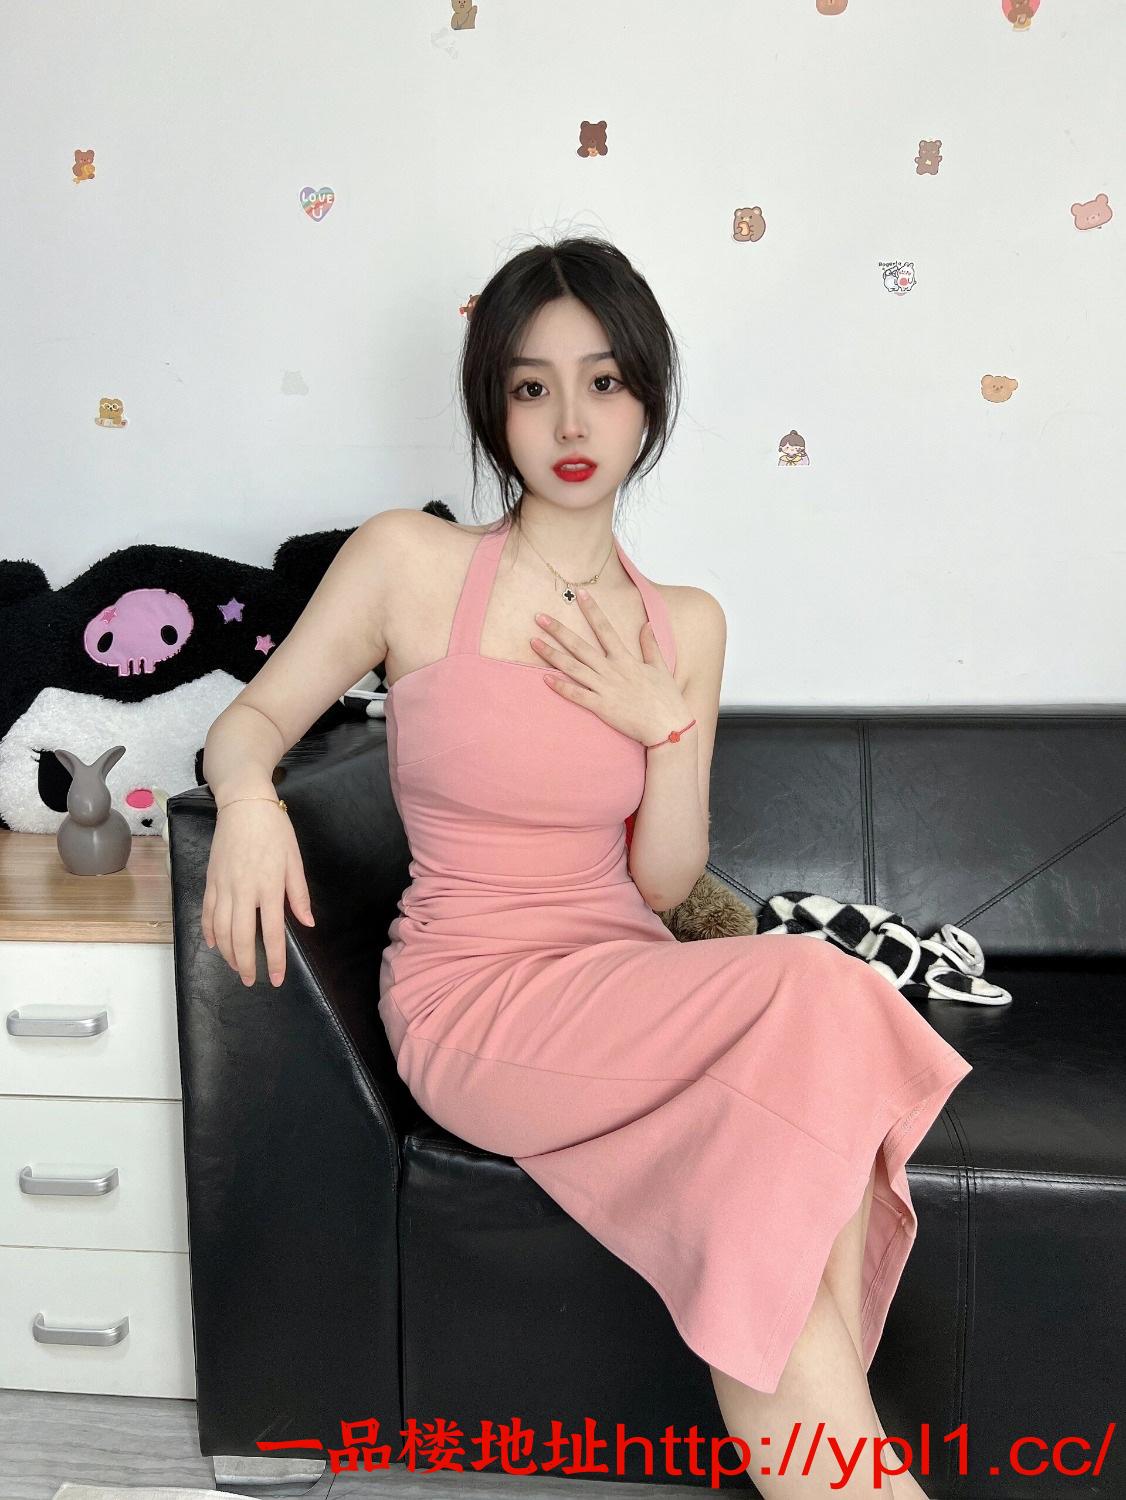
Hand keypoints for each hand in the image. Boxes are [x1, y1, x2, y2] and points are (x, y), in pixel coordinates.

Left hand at [530, 588, 687, 745]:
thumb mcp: (660, 668)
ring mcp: (604, 688)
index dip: (592, 610)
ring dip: (551, 655)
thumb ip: (651, 645)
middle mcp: (611, 670)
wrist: (668, 727)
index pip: (605, 628)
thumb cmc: (666, 698)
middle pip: (580, 646)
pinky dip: (560, 687)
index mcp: (626, 659)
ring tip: (533, 642)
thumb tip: (647, 624)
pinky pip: (576, 695)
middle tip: (539, 617)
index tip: (580, 595)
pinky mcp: (601, 707)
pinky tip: (545, 678)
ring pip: (573, 668)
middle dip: (558, 631)